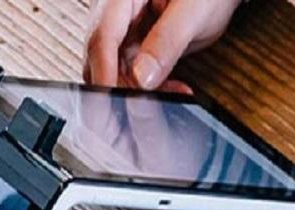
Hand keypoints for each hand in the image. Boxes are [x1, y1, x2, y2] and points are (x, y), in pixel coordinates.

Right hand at [85, 0, 241, 88]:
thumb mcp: (194, 10)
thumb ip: (167, 40)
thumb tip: (141, 78)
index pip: (101, 37)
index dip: (104, 73)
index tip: (114, 102)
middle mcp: (113, 14)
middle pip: (100, 61)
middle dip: (120, 91)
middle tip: (143, 115)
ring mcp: (121, 33)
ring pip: (113, 73)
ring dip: (137, 93)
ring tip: (173, 95)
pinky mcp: (132, 48)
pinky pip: (130, 76)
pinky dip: (148, 89)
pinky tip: (173, 90)